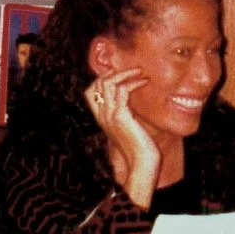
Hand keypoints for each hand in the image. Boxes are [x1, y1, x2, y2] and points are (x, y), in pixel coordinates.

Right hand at [85, 69, 160, 207]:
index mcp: (101, 119)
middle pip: (96, 84)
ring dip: (125, 74)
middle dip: (113, 72)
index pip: (90, 92)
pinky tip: (144, 82)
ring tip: (140, 72)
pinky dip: (133, 82)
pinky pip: (122, 90)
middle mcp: (101, 116)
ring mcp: (109, 116)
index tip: (120, 74)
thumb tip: (131, 105)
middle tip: (132, 69)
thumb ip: (125, 116)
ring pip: (107, 83)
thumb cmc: (139, 148)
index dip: (102, 79)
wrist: (141, 164)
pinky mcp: (120, 116)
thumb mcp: (128, 128)